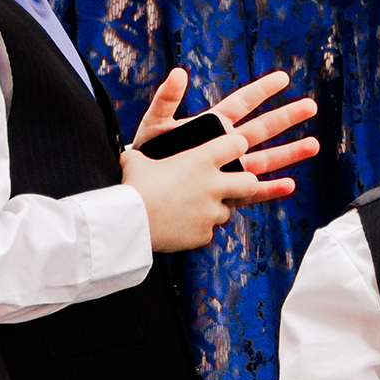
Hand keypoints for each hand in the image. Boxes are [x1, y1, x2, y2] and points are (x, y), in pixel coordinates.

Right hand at [120, 131, 261, 251]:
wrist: (129, 222)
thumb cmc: (132, 188)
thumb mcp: (135, 161)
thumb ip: (142, 156)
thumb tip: (131, 155)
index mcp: (200, 161)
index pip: (236, 145)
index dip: (236, 145)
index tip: (233, 148)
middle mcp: (212, 186)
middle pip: (250, 182)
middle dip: (245, 183)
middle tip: (232, 185)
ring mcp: (210, 212)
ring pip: (228, 212)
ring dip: (215, 210)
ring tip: (193, 210)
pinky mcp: (204, 234)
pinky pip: (208, 232)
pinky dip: (198, 230)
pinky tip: (181, 227)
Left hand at [130, 66, 321, 200]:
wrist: (142, 189)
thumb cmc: (147, 154)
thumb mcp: (154, 124)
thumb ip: (167, 99)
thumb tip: (178, 73)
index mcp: (211, 124)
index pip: (242, 102)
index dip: (262, 90)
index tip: (283, 77)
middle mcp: (225, 145)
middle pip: (262, 128)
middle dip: (286, 117)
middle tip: (310, 106)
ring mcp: (228, 169)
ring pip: (265, 159)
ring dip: (289, 153)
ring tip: (313, 145)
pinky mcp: (225, 192)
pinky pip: (252, 192)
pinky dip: (270, 190)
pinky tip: (290, 185)